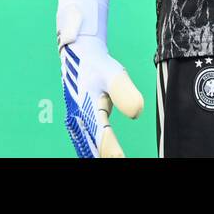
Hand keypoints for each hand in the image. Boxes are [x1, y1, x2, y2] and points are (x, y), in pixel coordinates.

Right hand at [56, 0, 143, 156]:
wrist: (79, 52)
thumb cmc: (97, 64)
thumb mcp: (113, 73)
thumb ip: (124, 91)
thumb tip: (137, 112)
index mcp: (86, 109)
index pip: (102, 138)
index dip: (113, 152)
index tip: (123, 160)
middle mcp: (78, 119)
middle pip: (93, 147)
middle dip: (106, 156)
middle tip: (122, 161)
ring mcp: (76, 121)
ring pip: (87, 146)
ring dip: (99, 153)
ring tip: (114, 160)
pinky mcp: (78, 121)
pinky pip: (86, 142)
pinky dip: (94, 150)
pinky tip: (101, 155)